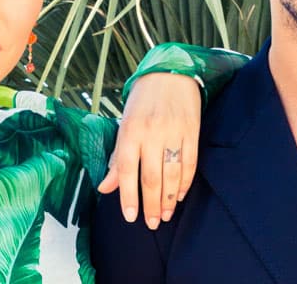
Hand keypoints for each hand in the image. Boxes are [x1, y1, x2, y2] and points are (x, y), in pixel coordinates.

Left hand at [96, 72, 200, 230]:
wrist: (170, 73)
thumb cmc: (142, 100)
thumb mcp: (124, 124)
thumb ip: (117, 157)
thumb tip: (105, 188)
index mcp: (131, 130)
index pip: (127, 170)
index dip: (128, 196)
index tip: (130, 217)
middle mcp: (152, 133)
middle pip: (152, 177)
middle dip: (151, 204)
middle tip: (151, 223)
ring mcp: (174, 133)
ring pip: (172, 174)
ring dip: (169, 199)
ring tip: (165, 215)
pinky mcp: (192, 132)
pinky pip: (190, 163)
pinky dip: (185, 182)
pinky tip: (180, 196)